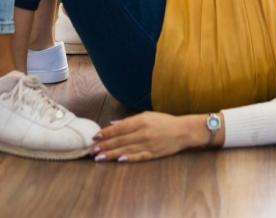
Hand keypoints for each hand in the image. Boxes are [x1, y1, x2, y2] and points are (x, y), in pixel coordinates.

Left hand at [91, 111, 206, 162]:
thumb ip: (129, 120)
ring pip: (126, 149)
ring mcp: (149, 143)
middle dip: (105, 145)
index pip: (119, 127)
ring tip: (99, 157)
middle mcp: (143, 132)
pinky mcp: (154, 153)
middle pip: (120, 140)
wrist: (183, 130)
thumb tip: (112, 124)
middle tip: (92, 150)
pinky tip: (119, 160)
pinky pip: (139, 156)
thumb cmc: (164, 122)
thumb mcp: (147, 115)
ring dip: (111, 154)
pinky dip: (129, 158)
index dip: (106, 133)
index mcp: (141, 120)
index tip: (95, 137)